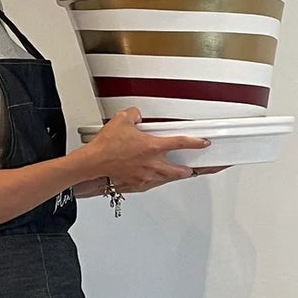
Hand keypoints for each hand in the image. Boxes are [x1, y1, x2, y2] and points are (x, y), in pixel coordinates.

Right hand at [72, 109, 208, 191]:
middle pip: (179, 170)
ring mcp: (145, 175)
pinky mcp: (137, 182)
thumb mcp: (122, 120)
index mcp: (153, 147)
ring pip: (167, 178)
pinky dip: (156, 179)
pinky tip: (156, 177)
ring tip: (179, 173)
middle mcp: (152, 163)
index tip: (204, 143)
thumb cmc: (107, 146)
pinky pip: (151, 182)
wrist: (93, 163)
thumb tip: (137, 116)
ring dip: (174, 175)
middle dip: (189, 169)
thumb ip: (135, 115)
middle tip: (196, 168)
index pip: (181, 143)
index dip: (196, 143)